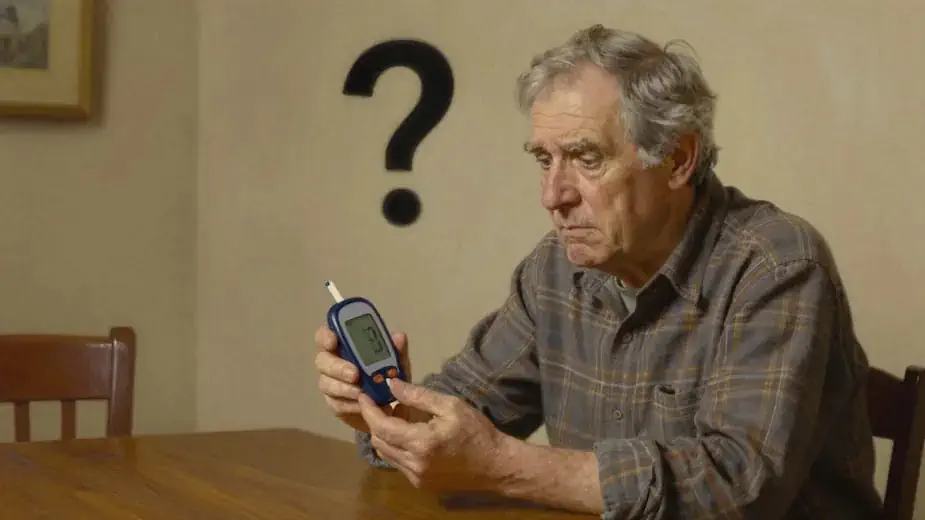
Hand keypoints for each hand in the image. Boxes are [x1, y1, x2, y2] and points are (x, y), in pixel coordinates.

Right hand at [314, 326, 420, 431]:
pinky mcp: (335, 404)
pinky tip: (361, 406)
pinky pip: (335, 404)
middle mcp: (333, 362)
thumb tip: (398, 337)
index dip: (325, 336)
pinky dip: (349, 405)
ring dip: (343, 388)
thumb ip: (396, 350)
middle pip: (322, 360)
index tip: (332, 341)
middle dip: (337, 367)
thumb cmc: (388, 376)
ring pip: (326, 384)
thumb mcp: (398, 362)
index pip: (325, 335)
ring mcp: (331, 384)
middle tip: (354, 374)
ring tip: (361, 393)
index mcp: (344, 345)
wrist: (390, 405)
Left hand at [358, 378, 507, 491]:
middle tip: (384, 403)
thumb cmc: (477, 432)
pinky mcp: (421, 483)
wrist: (496, 466)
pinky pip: (398, 463)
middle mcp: (414, 464)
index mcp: (420, 443)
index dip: (369, 411)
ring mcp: (416, 477)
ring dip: (385, 435)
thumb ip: (417, 395)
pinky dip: (396, 447)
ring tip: (399, 416)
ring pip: (386, 454)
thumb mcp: (450, 405)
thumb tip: (391, 384)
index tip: (364, 396)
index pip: (381, 427)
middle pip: (378, 441)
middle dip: (375, 421)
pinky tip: (410, 434)